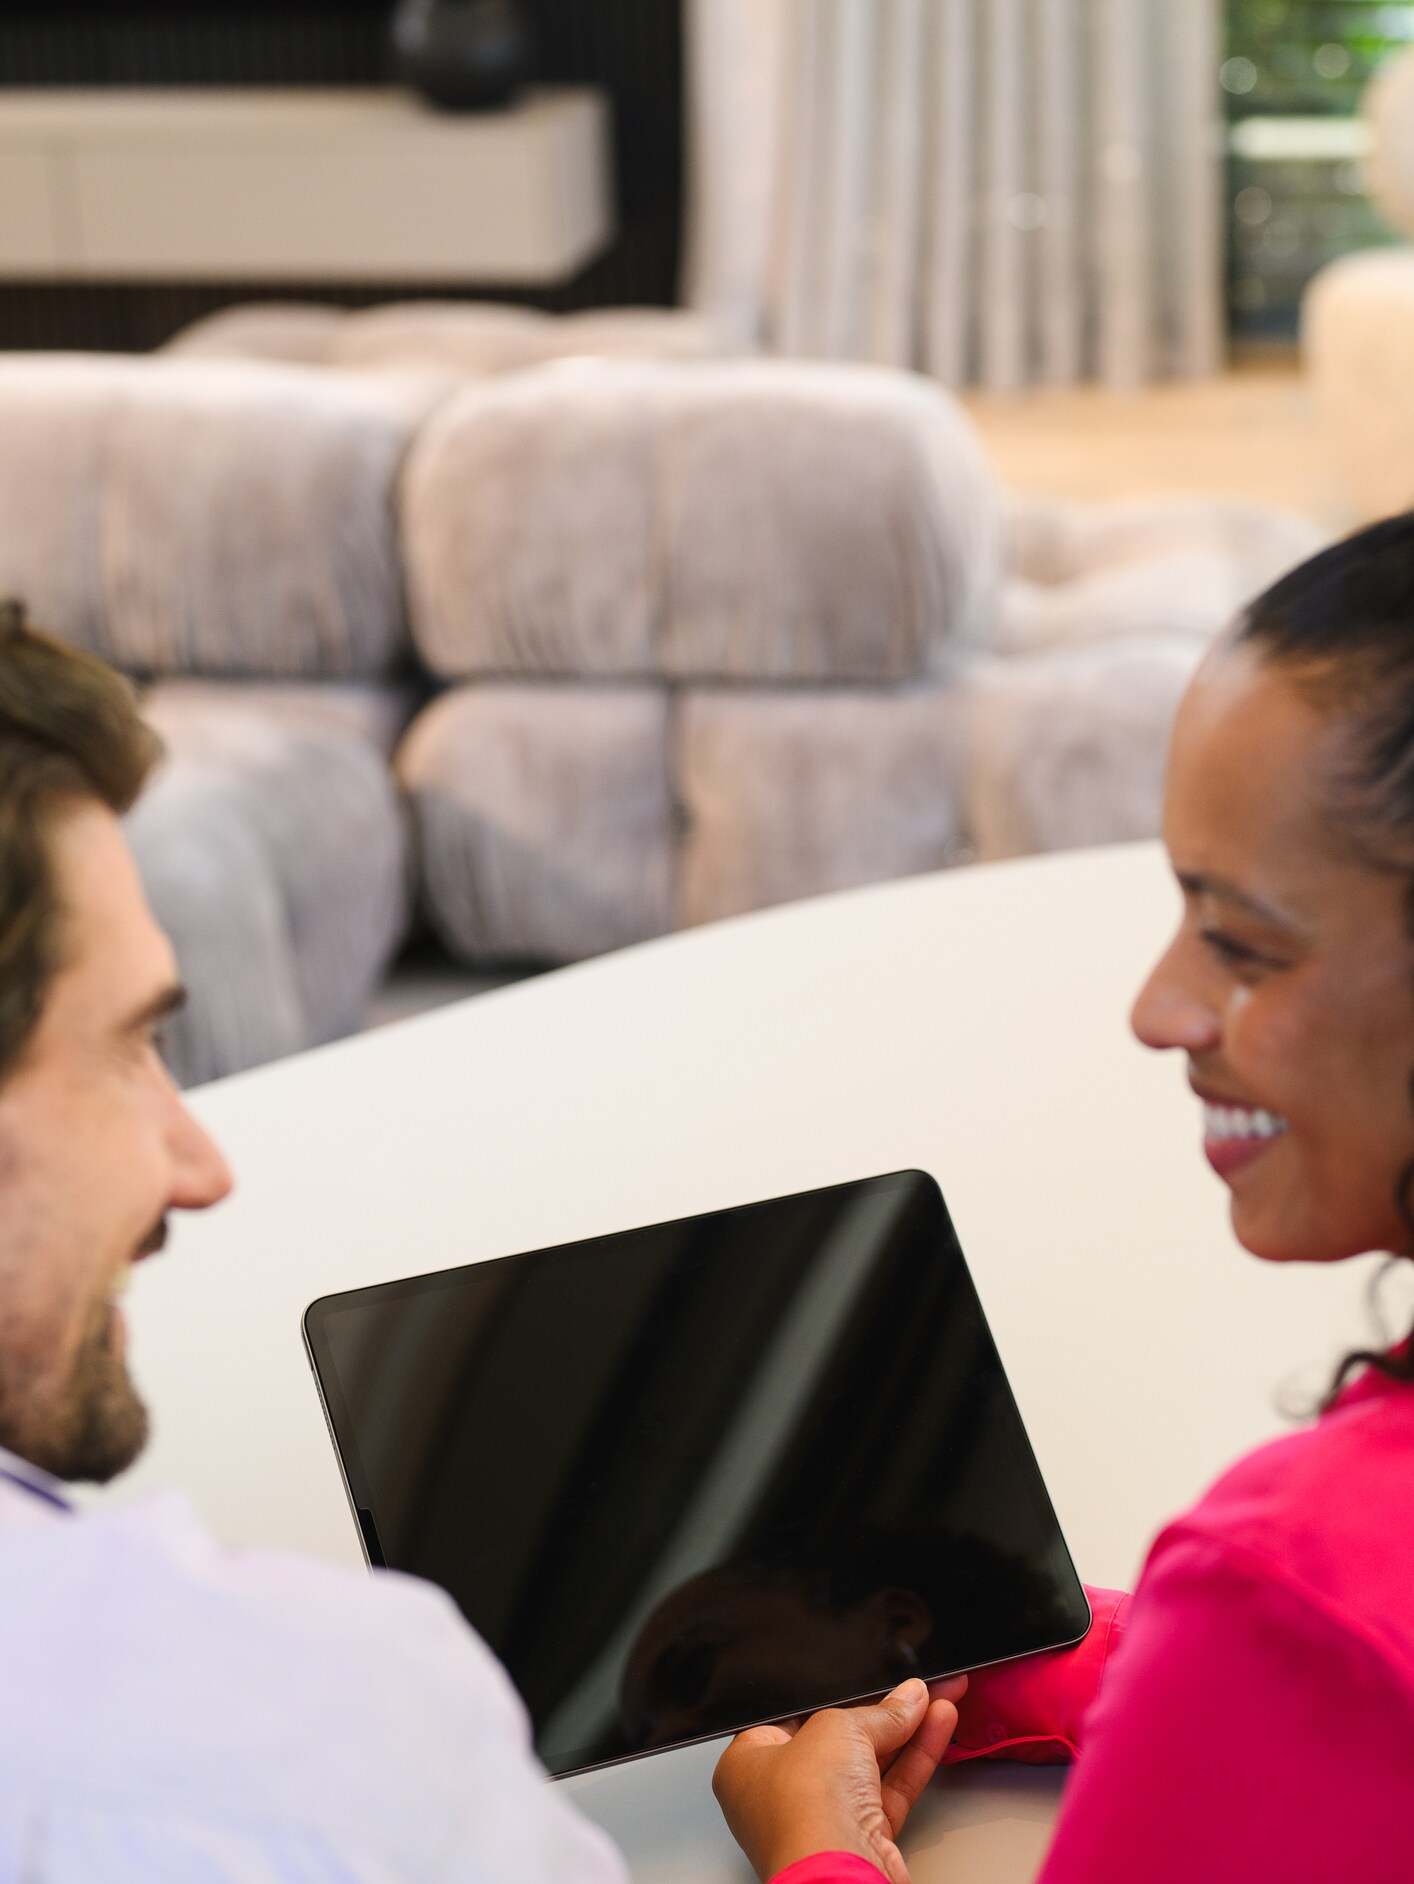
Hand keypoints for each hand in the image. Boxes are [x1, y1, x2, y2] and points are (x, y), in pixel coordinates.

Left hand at [712, 1675, 966, 1883]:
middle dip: (883, 1709)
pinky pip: (892, 1789)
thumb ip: (877, 1712)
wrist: (838, 1878)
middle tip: (914, 1687)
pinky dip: (916, 1758)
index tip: (868, 1677)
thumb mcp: (837, 1730)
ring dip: (908, 1729)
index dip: (833, 1694)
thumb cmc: (804, 1813)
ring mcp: (824, 1819)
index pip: (796, 1715)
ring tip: (939, 1696)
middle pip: (841, 1738)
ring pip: (873, 1763)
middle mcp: (783, 1795)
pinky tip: (937, 1726)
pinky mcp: (862, 1839)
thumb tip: (906, 1699)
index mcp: (750, 1764)